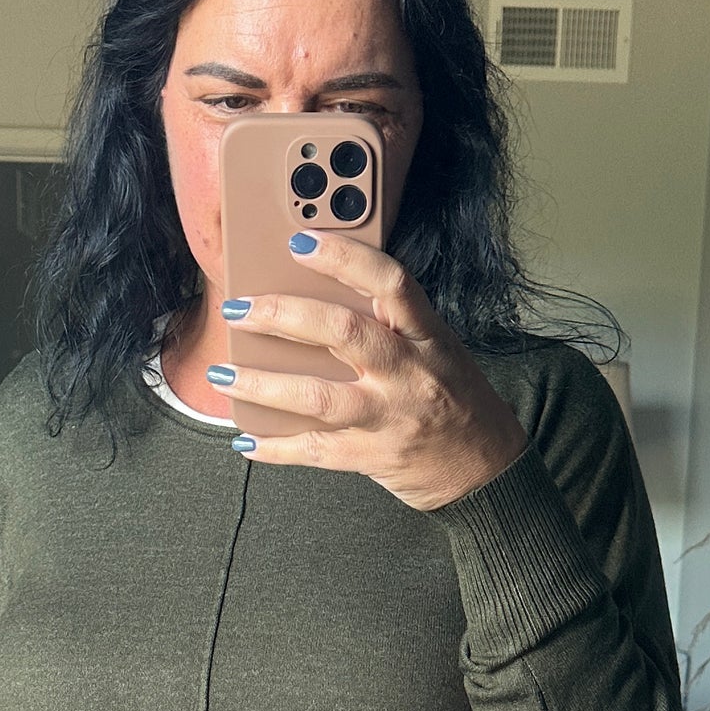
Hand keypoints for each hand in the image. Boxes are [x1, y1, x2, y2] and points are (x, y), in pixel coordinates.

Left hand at [214, 234, 528, 511]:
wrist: (487, 469)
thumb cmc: (454, 399)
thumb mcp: (436, 348)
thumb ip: (388, 325)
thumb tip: (313, 300)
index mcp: (427, 335)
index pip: (390, 282)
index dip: (344, 257)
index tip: (299, 242)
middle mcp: (410, 373)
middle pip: (342, 333)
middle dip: (282, 317)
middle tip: (239, 310)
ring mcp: (391, 417)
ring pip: (317, 397)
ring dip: (261, 385)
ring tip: (222, 375)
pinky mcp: (374, 456)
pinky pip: (316, 451)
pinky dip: (275, 447)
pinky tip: (246, 440)